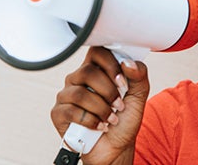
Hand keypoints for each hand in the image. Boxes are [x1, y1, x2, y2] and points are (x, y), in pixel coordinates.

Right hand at [51, 46, 149, 163]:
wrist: (116, 147)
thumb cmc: (124, 120)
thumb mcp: (139, 95)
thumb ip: (139, 75)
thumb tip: (127, 63)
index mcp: (96, 70)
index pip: (97, 51)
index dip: (110, 64)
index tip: (122, 81)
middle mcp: (78, 79)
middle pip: (87, 71)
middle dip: (108, 91)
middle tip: (119, 104)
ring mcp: (66, 95)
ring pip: (80, 93)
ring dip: (101, 108)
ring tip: (111, 118)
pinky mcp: (59, 113)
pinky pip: (71, 111)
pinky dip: (91, 121)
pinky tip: (99, 126)